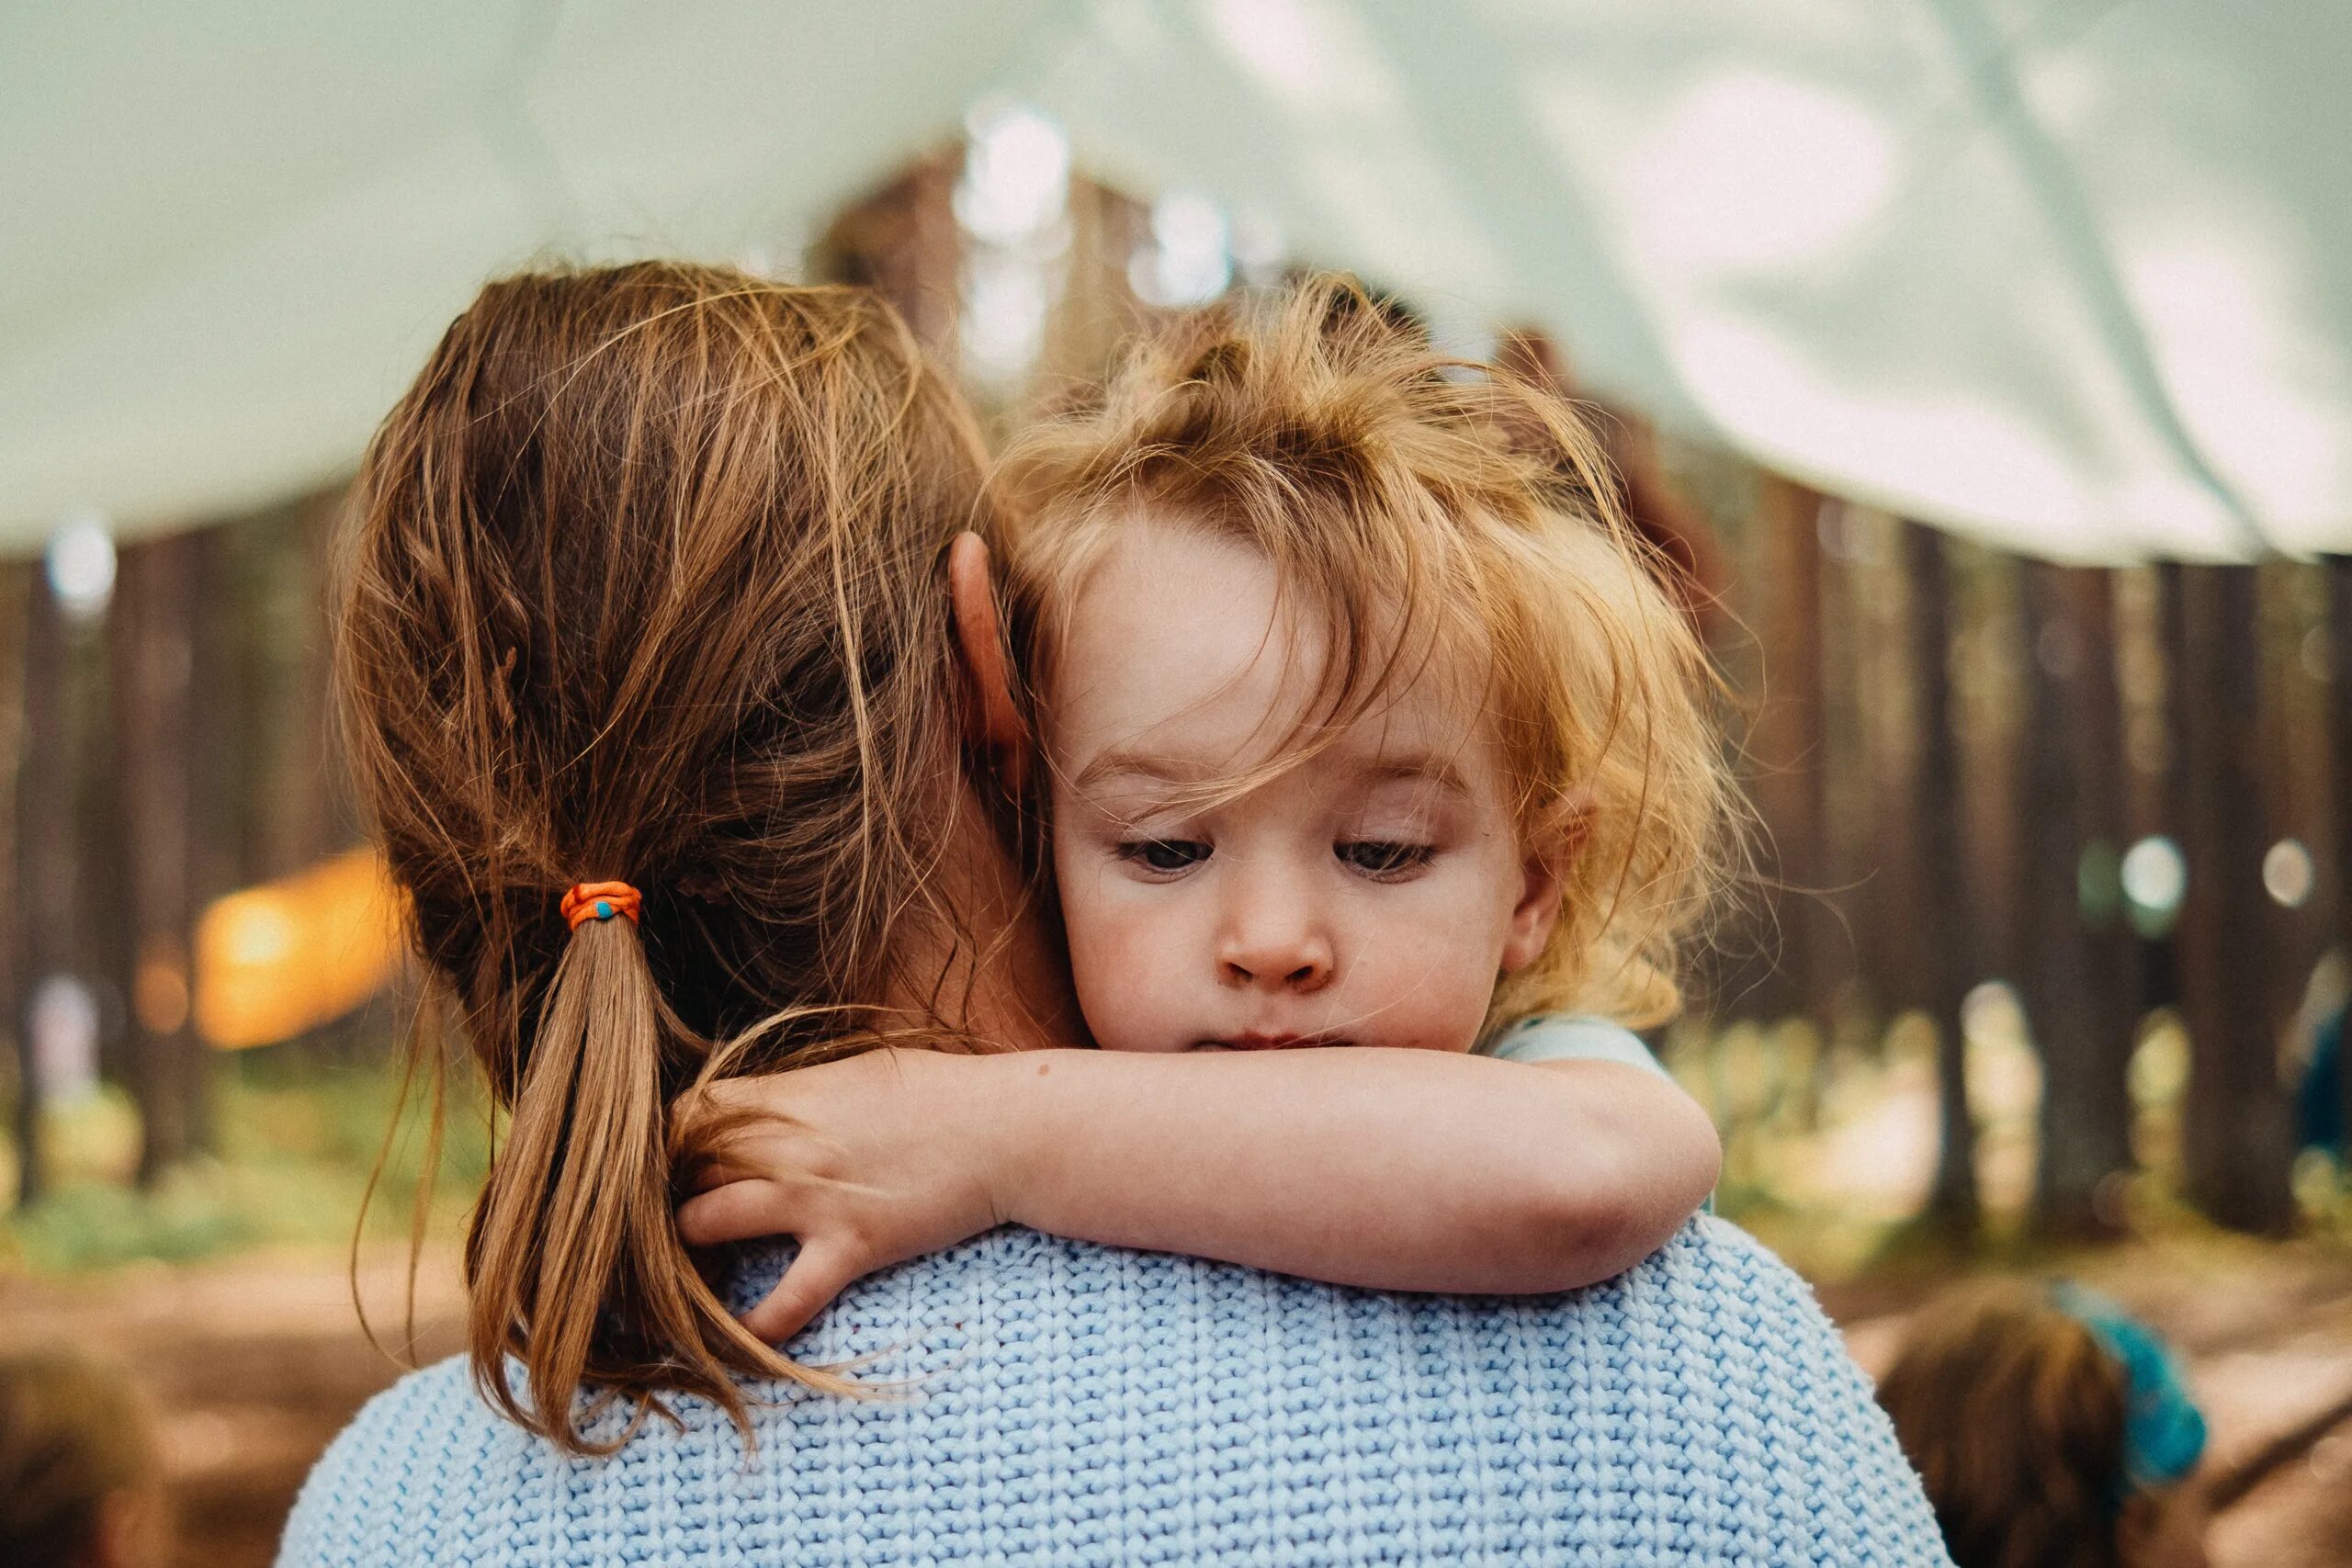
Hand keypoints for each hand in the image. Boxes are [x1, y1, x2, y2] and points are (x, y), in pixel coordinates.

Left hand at [674, 1048, 1014, 1343]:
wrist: (1008, 1129)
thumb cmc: (940, 1091)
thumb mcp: (857, 1068)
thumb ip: (797, 1092)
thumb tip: (755, 1106)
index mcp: (787, 1095)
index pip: (685, 1112)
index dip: (666, 1139)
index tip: (671, 1161)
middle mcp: (785, 1145)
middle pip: (680, 1166)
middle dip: (663, 1192)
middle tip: (664, 1217)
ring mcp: (814, 1198)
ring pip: (704, 1223)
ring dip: (686, 1246)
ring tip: (687, 1265)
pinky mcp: (851, 1246)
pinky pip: (785, 1299)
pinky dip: (756, 1326)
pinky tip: (741, 1336)